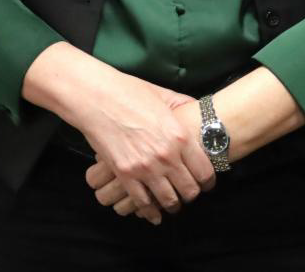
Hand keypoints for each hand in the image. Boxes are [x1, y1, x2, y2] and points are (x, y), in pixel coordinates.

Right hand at [84, 97, 216, 223]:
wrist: (97, 98)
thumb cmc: (129, 92)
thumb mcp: (163, 95)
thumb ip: (183, 105)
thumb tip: (198, 109)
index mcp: (180, 135)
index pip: (204, 171)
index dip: (208, 181)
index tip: (205, 182)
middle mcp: (166, 156)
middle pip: (189, 190)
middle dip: (191, 194)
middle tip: (188, 192)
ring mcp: (145, 168)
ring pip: (168, 201)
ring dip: (172, 204)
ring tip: (172, 203)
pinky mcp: (125, 175)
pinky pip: (142, 202)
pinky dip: (150, 211)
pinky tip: (153, 212)